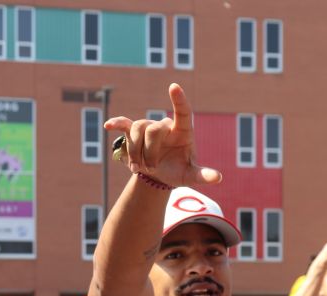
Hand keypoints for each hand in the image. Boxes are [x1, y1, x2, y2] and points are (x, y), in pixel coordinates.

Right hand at [104, 83, 219, 187]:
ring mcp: (149, 127)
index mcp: (183, 131)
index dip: (179, 100)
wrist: (160, 175)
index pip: (183, 112)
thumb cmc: (179, 171)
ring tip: (138, 168)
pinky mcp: (134, 132)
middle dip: (149, 152)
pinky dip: (116, 123)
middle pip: (153, 129)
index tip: (174, 87)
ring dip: (135, 151)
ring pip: (137, 128)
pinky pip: (124, 124)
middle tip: (151, 168)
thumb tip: (218, 178)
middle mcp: (165, 125)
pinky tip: (108, 126)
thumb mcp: (191, 175)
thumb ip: (203, 175)